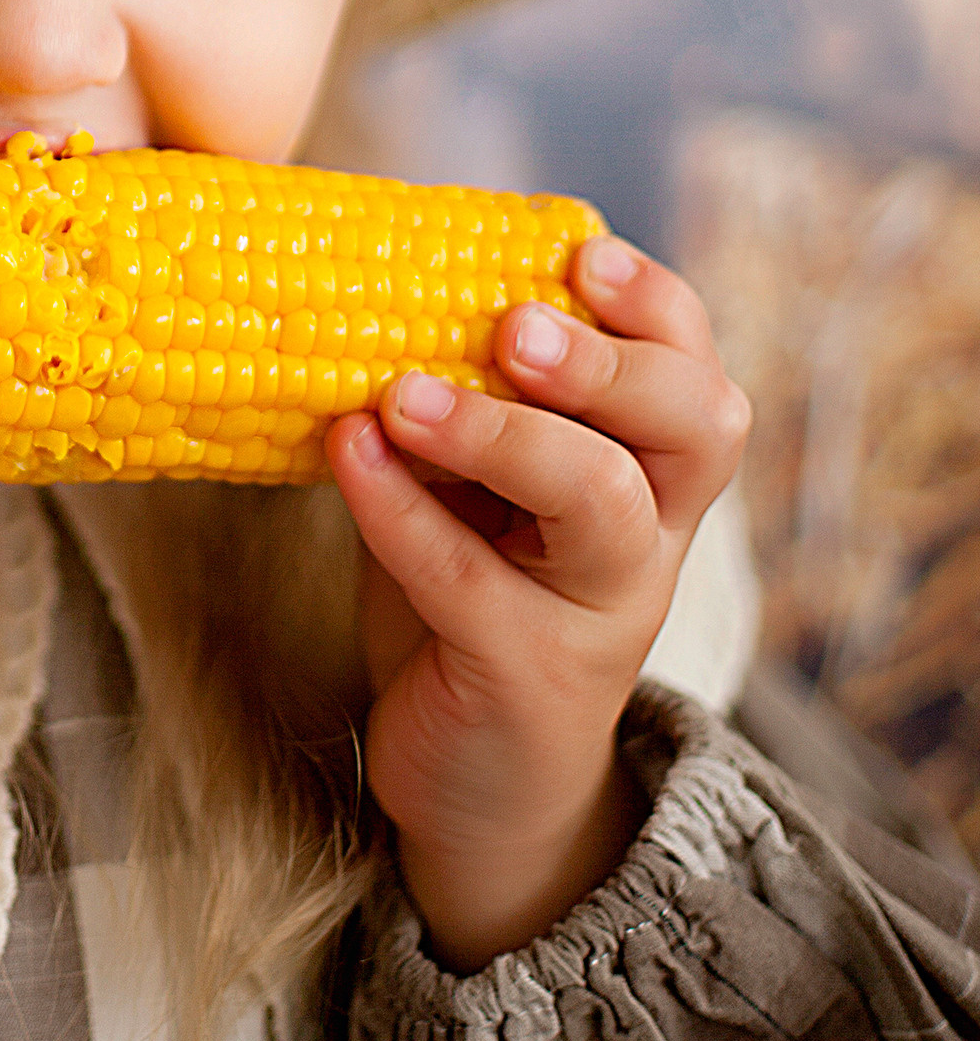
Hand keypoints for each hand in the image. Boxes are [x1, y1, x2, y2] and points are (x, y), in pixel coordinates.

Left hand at [327, 235, 749, 968]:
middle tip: (510, 327)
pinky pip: (470, 581)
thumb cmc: (473, 599)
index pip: (695, 367)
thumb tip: (372, 281)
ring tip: (403, 394)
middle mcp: (652, 536)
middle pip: (691, 423)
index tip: (582, 253)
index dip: (655, 307)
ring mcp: (602, 611)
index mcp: (652, 472)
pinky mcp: (530, 676)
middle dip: (608, 360)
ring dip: (502, 431)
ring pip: (602, 501)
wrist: (479, 787)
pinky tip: (345, 453)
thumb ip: (466, 400)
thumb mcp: (482, 490)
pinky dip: (400, 510)